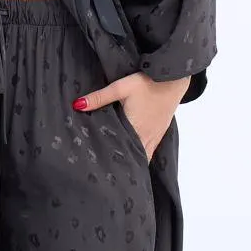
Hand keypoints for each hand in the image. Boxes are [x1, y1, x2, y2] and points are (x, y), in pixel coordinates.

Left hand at [72, 72, 191, 160]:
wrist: (172, 76)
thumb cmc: (147, 82)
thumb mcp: (120, 87)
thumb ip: (99, 98)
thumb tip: (77, 105)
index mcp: (134, 128)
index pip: (121, 152)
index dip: (112, 162)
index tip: (102, 170)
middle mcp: (146, 136)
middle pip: (133, 157)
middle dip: (122, 165)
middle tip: (108, 173)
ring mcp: (155, 135)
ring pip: (144, 156)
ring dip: (134, 161)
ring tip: (121, 169)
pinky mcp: (160, 131)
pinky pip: (151, 149)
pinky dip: (144, 154)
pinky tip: (136, 155)